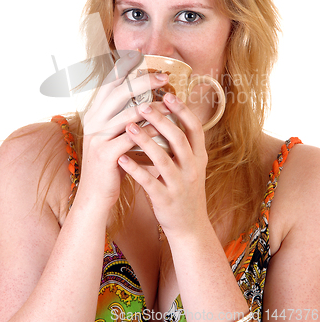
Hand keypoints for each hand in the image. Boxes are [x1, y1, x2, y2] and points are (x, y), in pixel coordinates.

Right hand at [78, 51, 171, 211]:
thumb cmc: (111, 163)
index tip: (140, 54)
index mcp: (95, 113)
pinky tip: (165, 127)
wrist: (96, 195)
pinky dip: (150, 130)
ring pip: (127, 113)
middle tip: (164, 76)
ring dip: (152, 106)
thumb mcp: (112, 135)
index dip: (123, 68)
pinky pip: (132, 137)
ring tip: (171, 101)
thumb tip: (144, 97)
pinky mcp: (105, 154)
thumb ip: (122, 116)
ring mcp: (98, 137)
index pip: (108, 83)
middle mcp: (93, 121)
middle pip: (118, 92)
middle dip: (142, 81)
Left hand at [117, 93, 208, 237]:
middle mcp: (192, 168)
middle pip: (178, 139)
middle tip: (142, 105)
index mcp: (199, 156)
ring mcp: (179, 185)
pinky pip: (149, 182)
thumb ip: (182, 143)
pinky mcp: (165, 199)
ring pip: (162, 159)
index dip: (182, 111)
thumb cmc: (184, 188)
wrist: (190, 226)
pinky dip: (135, 169)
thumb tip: (168, 113)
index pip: (194, 128)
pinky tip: (121, 159)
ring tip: (127, 127)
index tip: (167, 95)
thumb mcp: (191, 164)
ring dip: (144, 141)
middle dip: (160, 120)